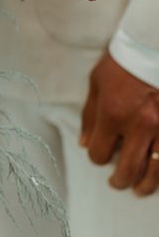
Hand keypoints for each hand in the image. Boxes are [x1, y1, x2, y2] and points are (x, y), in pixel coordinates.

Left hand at [80, 52, 158, 194]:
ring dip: (146, 184)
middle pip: (129, 168)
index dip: (97, 158)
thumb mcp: (96, 84)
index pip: (100, 153)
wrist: (152, 48)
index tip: (99, 156)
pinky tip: (158, 175)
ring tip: (139, 189)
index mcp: (112, 114)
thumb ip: (90, 116)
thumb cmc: (121, 63)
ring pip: (156, 170)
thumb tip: (85, 143)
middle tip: (118, 183)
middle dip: (120, 181)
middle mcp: (139, 125)